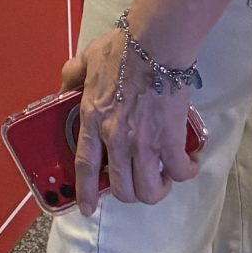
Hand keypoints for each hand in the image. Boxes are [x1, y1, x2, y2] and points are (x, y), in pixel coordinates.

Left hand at [62, 29, 202, 215]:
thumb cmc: (121, 47)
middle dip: (131, 194)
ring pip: (149, 190)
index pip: (85, 166)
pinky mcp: (170, 139)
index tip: (87, 209)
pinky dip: (185, 172)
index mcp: (92, 119)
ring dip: (159, 189)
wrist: (155, 43)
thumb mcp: (86, 58)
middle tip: (140, 182)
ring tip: (164, 177)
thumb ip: (72, 75)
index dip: (85, 193)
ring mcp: (143, 142)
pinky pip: (179, 172)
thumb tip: (64, 88)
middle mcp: (115, 138)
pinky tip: (187, 163)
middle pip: (123, 189)